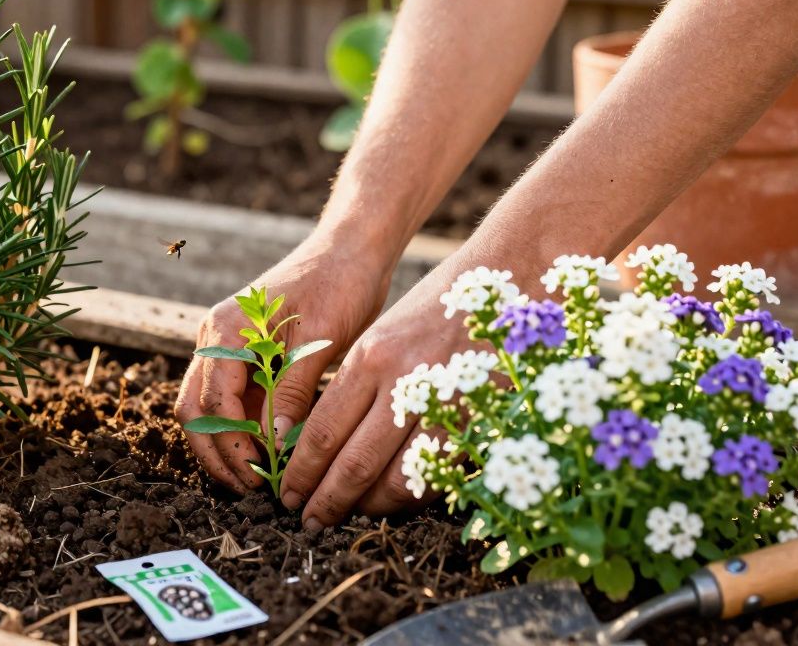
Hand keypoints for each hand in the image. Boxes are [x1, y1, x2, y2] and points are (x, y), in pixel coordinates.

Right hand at [176, 236, 391, 492]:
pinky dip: (238, 428)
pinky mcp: (241, 353)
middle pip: (194, 410)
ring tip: (254, 479)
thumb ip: (292, 391)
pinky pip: (228, 398)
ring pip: (205, 408)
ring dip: (223, 445)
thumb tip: (274, 446)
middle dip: (217, 454)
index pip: (215, 404)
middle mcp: (214, 337)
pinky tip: (264, 453)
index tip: (262, 479)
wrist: (350, 250)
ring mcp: (224, 345)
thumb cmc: (340, 285)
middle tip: (250, 490)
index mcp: (226, 330)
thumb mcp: (320, 340)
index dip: (234, 447)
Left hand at [279, 267, 470, 528]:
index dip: (301, 472)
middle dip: (326, 500)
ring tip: (350, 517)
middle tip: (310, 522)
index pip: (322, 432)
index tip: (288, 494)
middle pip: (353, 463)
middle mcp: (404, 381)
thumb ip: (357, 386)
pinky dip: (414, 497)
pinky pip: (440, 473)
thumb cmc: (437, 308)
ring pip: (397, 479)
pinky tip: (395, 503)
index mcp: (371, 357)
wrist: (510, 276)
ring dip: (369, 508)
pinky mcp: (480, 418)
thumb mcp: (385, 336)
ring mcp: (447, 403)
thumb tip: (325, 444)